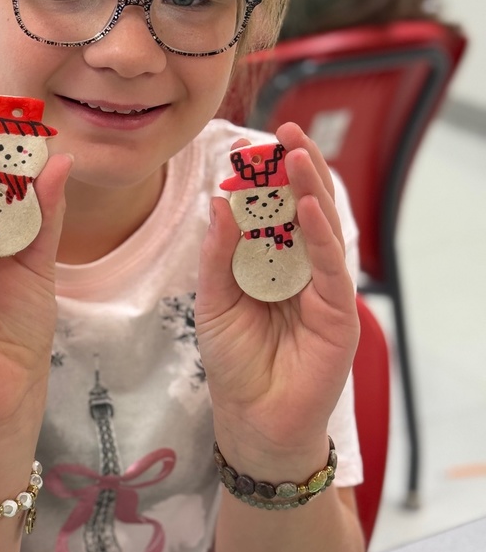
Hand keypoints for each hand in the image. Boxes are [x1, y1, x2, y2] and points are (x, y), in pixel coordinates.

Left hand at [195, 121, 358, 460]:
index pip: (275, 212)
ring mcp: (322, 291)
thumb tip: (219, 202)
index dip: (269, 179)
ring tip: (300, 155)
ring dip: (314, 191)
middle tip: (287, 131)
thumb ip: (219, 255)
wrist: (252, 421)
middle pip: (304, 211)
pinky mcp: (337, 315)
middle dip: (297, 171)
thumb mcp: (214, 301)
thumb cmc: (234, 363)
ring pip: (322, 231)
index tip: (256, 144)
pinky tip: (312, 208)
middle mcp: (300, 271)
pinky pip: (331, 269)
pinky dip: (323, 237)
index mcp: (271, 265)